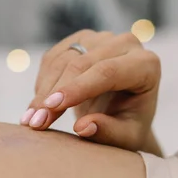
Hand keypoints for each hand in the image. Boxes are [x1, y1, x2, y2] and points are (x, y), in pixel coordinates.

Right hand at [20, 30, 161, 154]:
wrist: (123, 114)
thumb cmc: (129, 127)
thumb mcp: (126, 138)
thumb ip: (109, 132)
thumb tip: (83, 127)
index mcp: (146, 66)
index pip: (107, 72)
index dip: (78, 88)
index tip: (52, 107)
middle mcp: (126, 44)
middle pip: (81, 64)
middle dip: (54, 94)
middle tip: (36, 123)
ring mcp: (101, 39)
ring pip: (63, 60)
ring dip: (43, 91)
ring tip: (31, 121)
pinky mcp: (80, 41)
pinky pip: (52, 59)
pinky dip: (42, 83)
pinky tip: (39, 106)